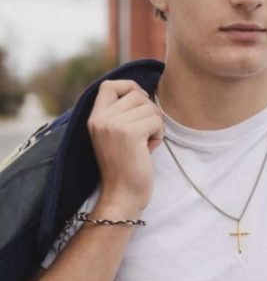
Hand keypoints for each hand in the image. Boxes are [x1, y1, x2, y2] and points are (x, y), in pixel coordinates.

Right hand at [86, 80, 163, 216]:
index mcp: (94, 117)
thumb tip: (143, 93)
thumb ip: (121, 115)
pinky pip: (156, 121)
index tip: (141, 104)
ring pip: (150, 108)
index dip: (130, 87)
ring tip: (145, 144)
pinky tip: (149, 149)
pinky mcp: (129, 133)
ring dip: (155, 126)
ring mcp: (113, 124)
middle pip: (137, 95)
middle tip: (145, 134)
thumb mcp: (115, 136)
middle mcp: (100, 118)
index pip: (109, 85)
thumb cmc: (125, 167)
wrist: (122, 195)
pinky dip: (159, 135)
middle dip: (149, 112)